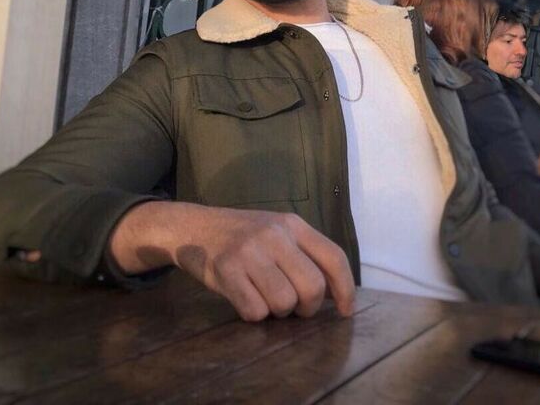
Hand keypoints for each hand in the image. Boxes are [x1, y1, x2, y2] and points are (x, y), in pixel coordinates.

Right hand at [110, 201, 354, 321]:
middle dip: (307, 307)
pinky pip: (255, 310)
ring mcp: (250, 250)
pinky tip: (245, 298)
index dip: (346, 289)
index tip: (346, 312)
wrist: (193, 227)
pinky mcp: (226, 269)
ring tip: (266, 299)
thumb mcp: (277, 232)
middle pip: (313, 287)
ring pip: (284, 302)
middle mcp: (275, 234)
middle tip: (294, 307)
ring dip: (278, 312)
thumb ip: (304, 254)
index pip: (334, 257)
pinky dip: (254, 314)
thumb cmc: (243, 235)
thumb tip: (336, 293)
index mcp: (293, 224)